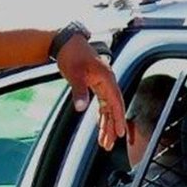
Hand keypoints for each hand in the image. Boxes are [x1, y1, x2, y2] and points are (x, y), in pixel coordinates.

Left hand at [54, 27, 126, 148]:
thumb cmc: (72, 55)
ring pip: (108, 109)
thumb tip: (81, 108)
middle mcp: (108, 82)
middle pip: (113, 109)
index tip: (120, 133)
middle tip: (108, 144)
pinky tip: (100, 127)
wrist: (66, 43)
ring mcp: (103, 84)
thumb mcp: (75, 74)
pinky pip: (102, 105)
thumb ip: (79, 92)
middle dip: (111, 127)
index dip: (118, 119)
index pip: (116, 103)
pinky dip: (101, 116)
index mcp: (107, 79)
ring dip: (106, 125)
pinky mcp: (96, 85)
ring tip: (104, 141)